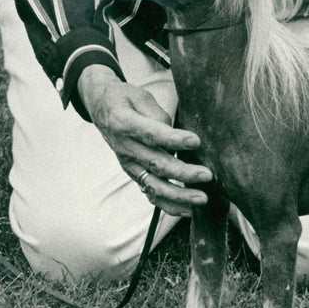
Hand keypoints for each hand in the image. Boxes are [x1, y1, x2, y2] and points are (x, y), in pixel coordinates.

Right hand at [77, 65, 212, 215]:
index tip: (196, 141)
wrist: (101, 108)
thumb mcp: (140, 97)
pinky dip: (168, 204)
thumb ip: (157, 114)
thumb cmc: (125, 99)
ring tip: (201, 199)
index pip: (152, 134)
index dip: (174, 139)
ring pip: (153, 185)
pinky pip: (149, 193)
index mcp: (126, 124)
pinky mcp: (133, 174)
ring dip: (178, 195)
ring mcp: (129, 164)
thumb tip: (175, 136)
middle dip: (183, 173)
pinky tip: (188, 211)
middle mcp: (126, 148)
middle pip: (156, 164)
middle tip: (207, 175)